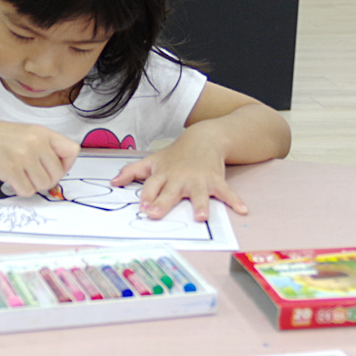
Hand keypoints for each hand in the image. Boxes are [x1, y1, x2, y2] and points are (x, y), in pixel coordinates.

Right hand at [0, 119, 78, 196]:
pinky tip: (11, 179)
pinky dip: (20, 189)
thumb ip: (44, 147)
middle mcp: (36, 143)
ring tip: (19, 175)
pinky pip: (27, 191)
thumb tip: (59, 170)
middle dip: (46, 179)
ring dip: (32, 185)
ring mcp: (24, 156)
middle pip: (57, 174)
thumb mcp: (26, 133)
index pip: (72, 151)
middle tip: (31, 174)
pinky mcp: (11, 170)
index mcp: (42, 132)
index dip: (66, 164)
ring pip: (43, 185)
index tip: (55, 167)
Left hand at [110, 139, 247, 221]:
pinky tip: (242, 209)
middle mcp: (179, 179)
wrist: (204, 138)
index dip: (147, 196)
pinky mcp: (216, 180)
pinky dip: (235, 201)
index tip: (142, 207)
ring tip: (201, 217)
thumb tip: (113, 182)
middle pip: (170, 192)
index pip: (151, 186)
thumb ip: (132, 172)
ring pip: (199, 194)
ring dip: (200, 205)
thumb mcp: (152, 161)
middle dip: (163, 203)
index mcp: (163, 175)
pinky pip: (226, 192)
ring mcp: (199, 180)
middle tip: (156, 214)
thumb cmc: (175, 155)